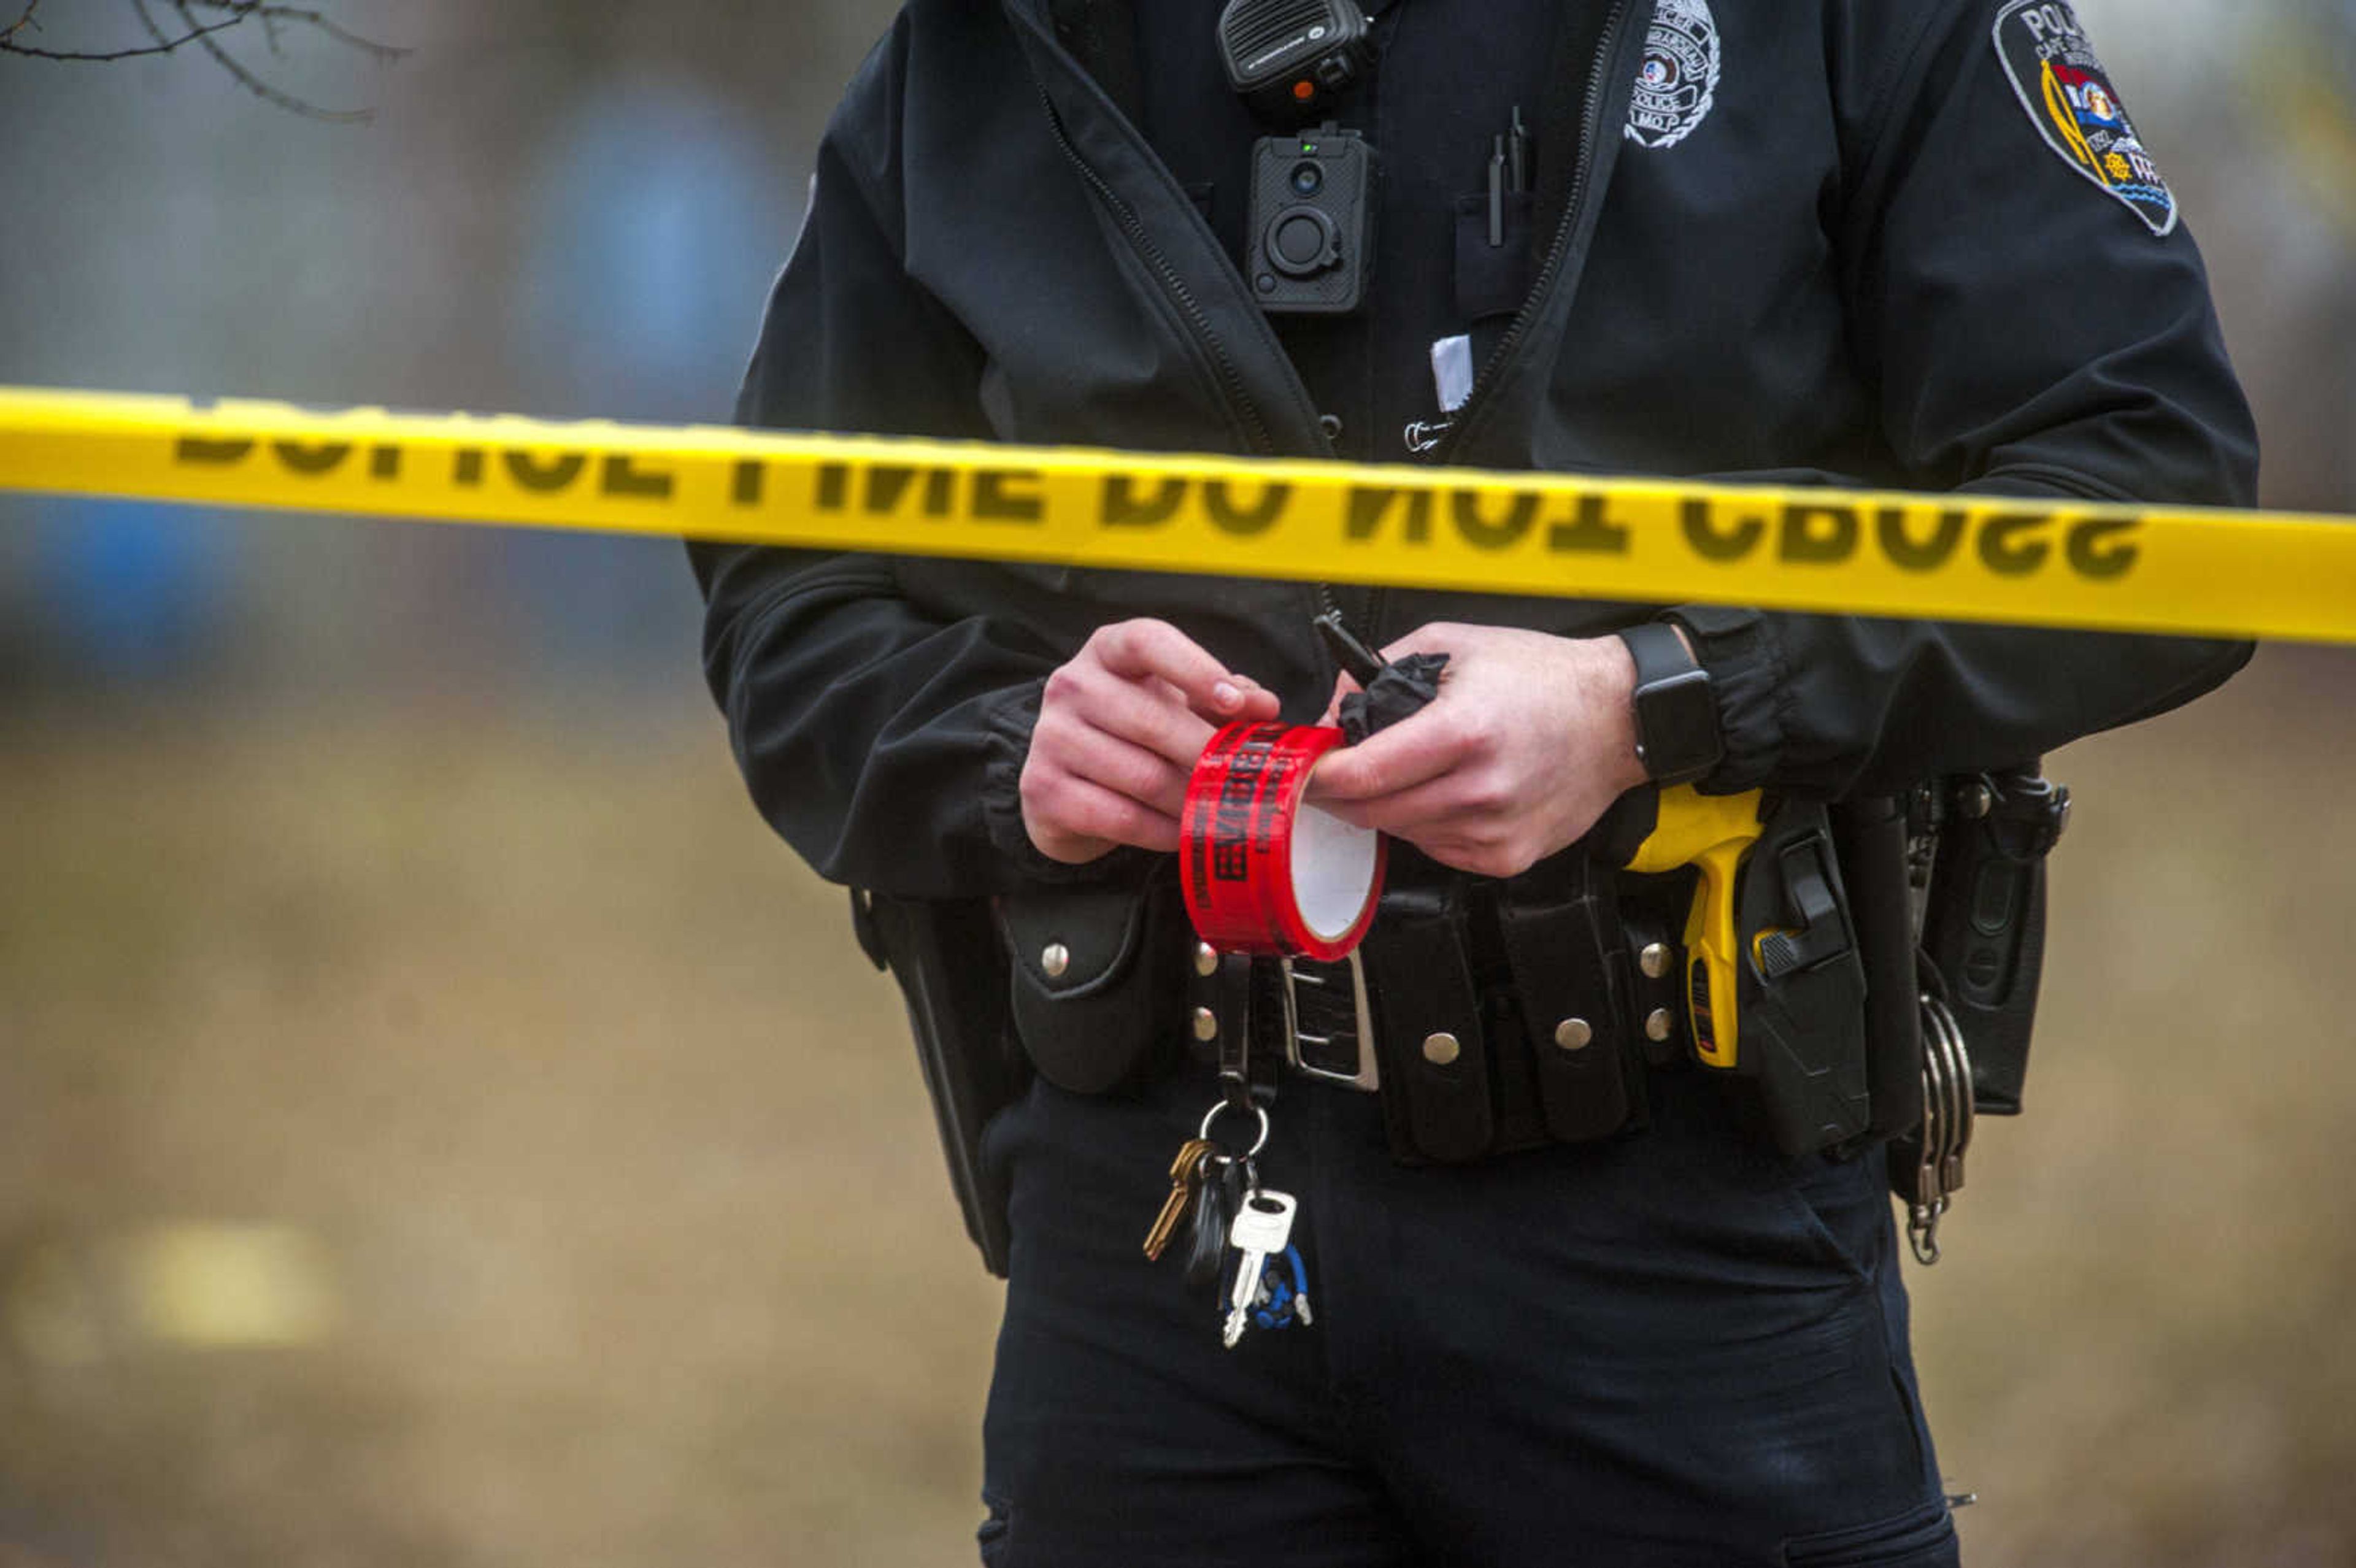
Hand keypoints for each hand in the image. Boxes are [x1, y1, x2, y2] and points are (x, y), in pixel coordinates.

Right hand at [1021, 619, 1280, 863]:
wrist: (1068, 783)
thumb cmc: (1134, 732)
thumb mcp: (1177, 702)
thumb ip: (1224, 699)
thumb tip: (1264, 705)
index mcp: (1108, 650)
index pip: (1147, 641)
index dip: (1195, 669)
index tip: (1235, 705)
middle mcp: (1071, 684)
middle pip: (1151, 720)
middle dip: (1206, 756)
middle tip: (1241, 780)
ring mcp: (1051, 736)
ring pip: (1142, 776)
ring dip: (1189, 801)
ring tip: (1217, 810)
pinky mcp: (1043, 788)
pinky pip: (1120, 817)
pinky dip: (1163, 831)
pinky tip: (1184, 833)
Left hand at [1309, 623, 1646, 878]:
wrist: (1618, 719)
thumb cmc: (1543, 678)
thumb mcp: (1455, 645)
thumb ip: (1382, 667)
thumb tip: (1335, 706)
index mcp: (1464, 732)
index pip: (1365, 772)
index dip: (1320, 775)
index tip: (1303, 768)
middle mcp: (1481, 789)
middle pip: (1373, 811)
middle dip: (1341, 794)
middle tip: (1332, 773)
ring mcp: (1495, 830)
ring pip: (1401, 833)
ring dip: (1386, 807)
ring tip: (1404, 772)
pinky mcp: (1508, 857)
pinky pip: (1437, 850)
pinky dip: (1425, 825)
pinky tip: (1445, 794)